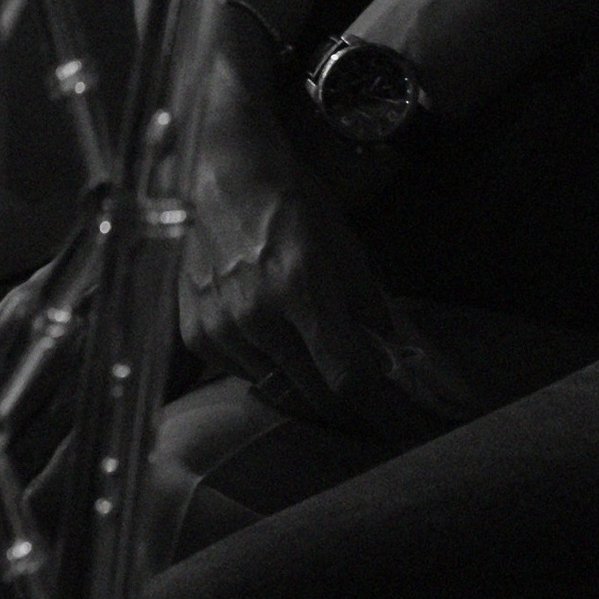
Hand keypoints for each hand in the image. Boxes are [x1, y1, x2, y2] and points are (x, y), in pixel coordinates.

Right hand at [177, 62, 467, 438]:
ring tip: (313, 356)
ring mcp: (222, 327)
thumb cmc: (290, 200)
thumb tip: (388, 353)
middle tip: (365, 399)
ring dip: (303, 382)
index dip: (380, 408)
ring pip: (277, 387)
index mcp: (303, 288)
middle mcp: (259, 315)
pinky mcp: (196, 333)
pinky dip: (265, 367)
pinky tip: (272, 338)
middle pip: (313, 393)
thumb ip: (366, 303)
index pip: (347, 375)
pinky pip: (241, 373)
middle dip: (346, 403)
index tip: (402, 426)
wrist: (221, 172)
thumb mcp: (343, 242)